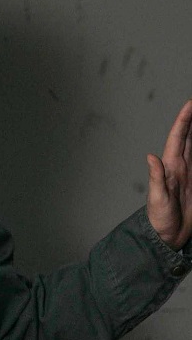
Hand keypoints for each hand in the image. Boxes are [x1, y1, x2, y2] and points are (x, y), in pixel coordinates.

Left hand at [147, 99, 191, 250]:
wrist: (166, 235)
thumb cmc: (158, 217)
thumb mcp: (157, 198)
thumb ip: (156, 177)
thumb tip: (150, 156)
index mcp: (171, 166)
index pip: (178, 138)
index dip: (184, 120)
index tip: (191, 104)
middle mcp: (181, 166)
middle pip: (189, 138)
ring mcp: (190, 174)